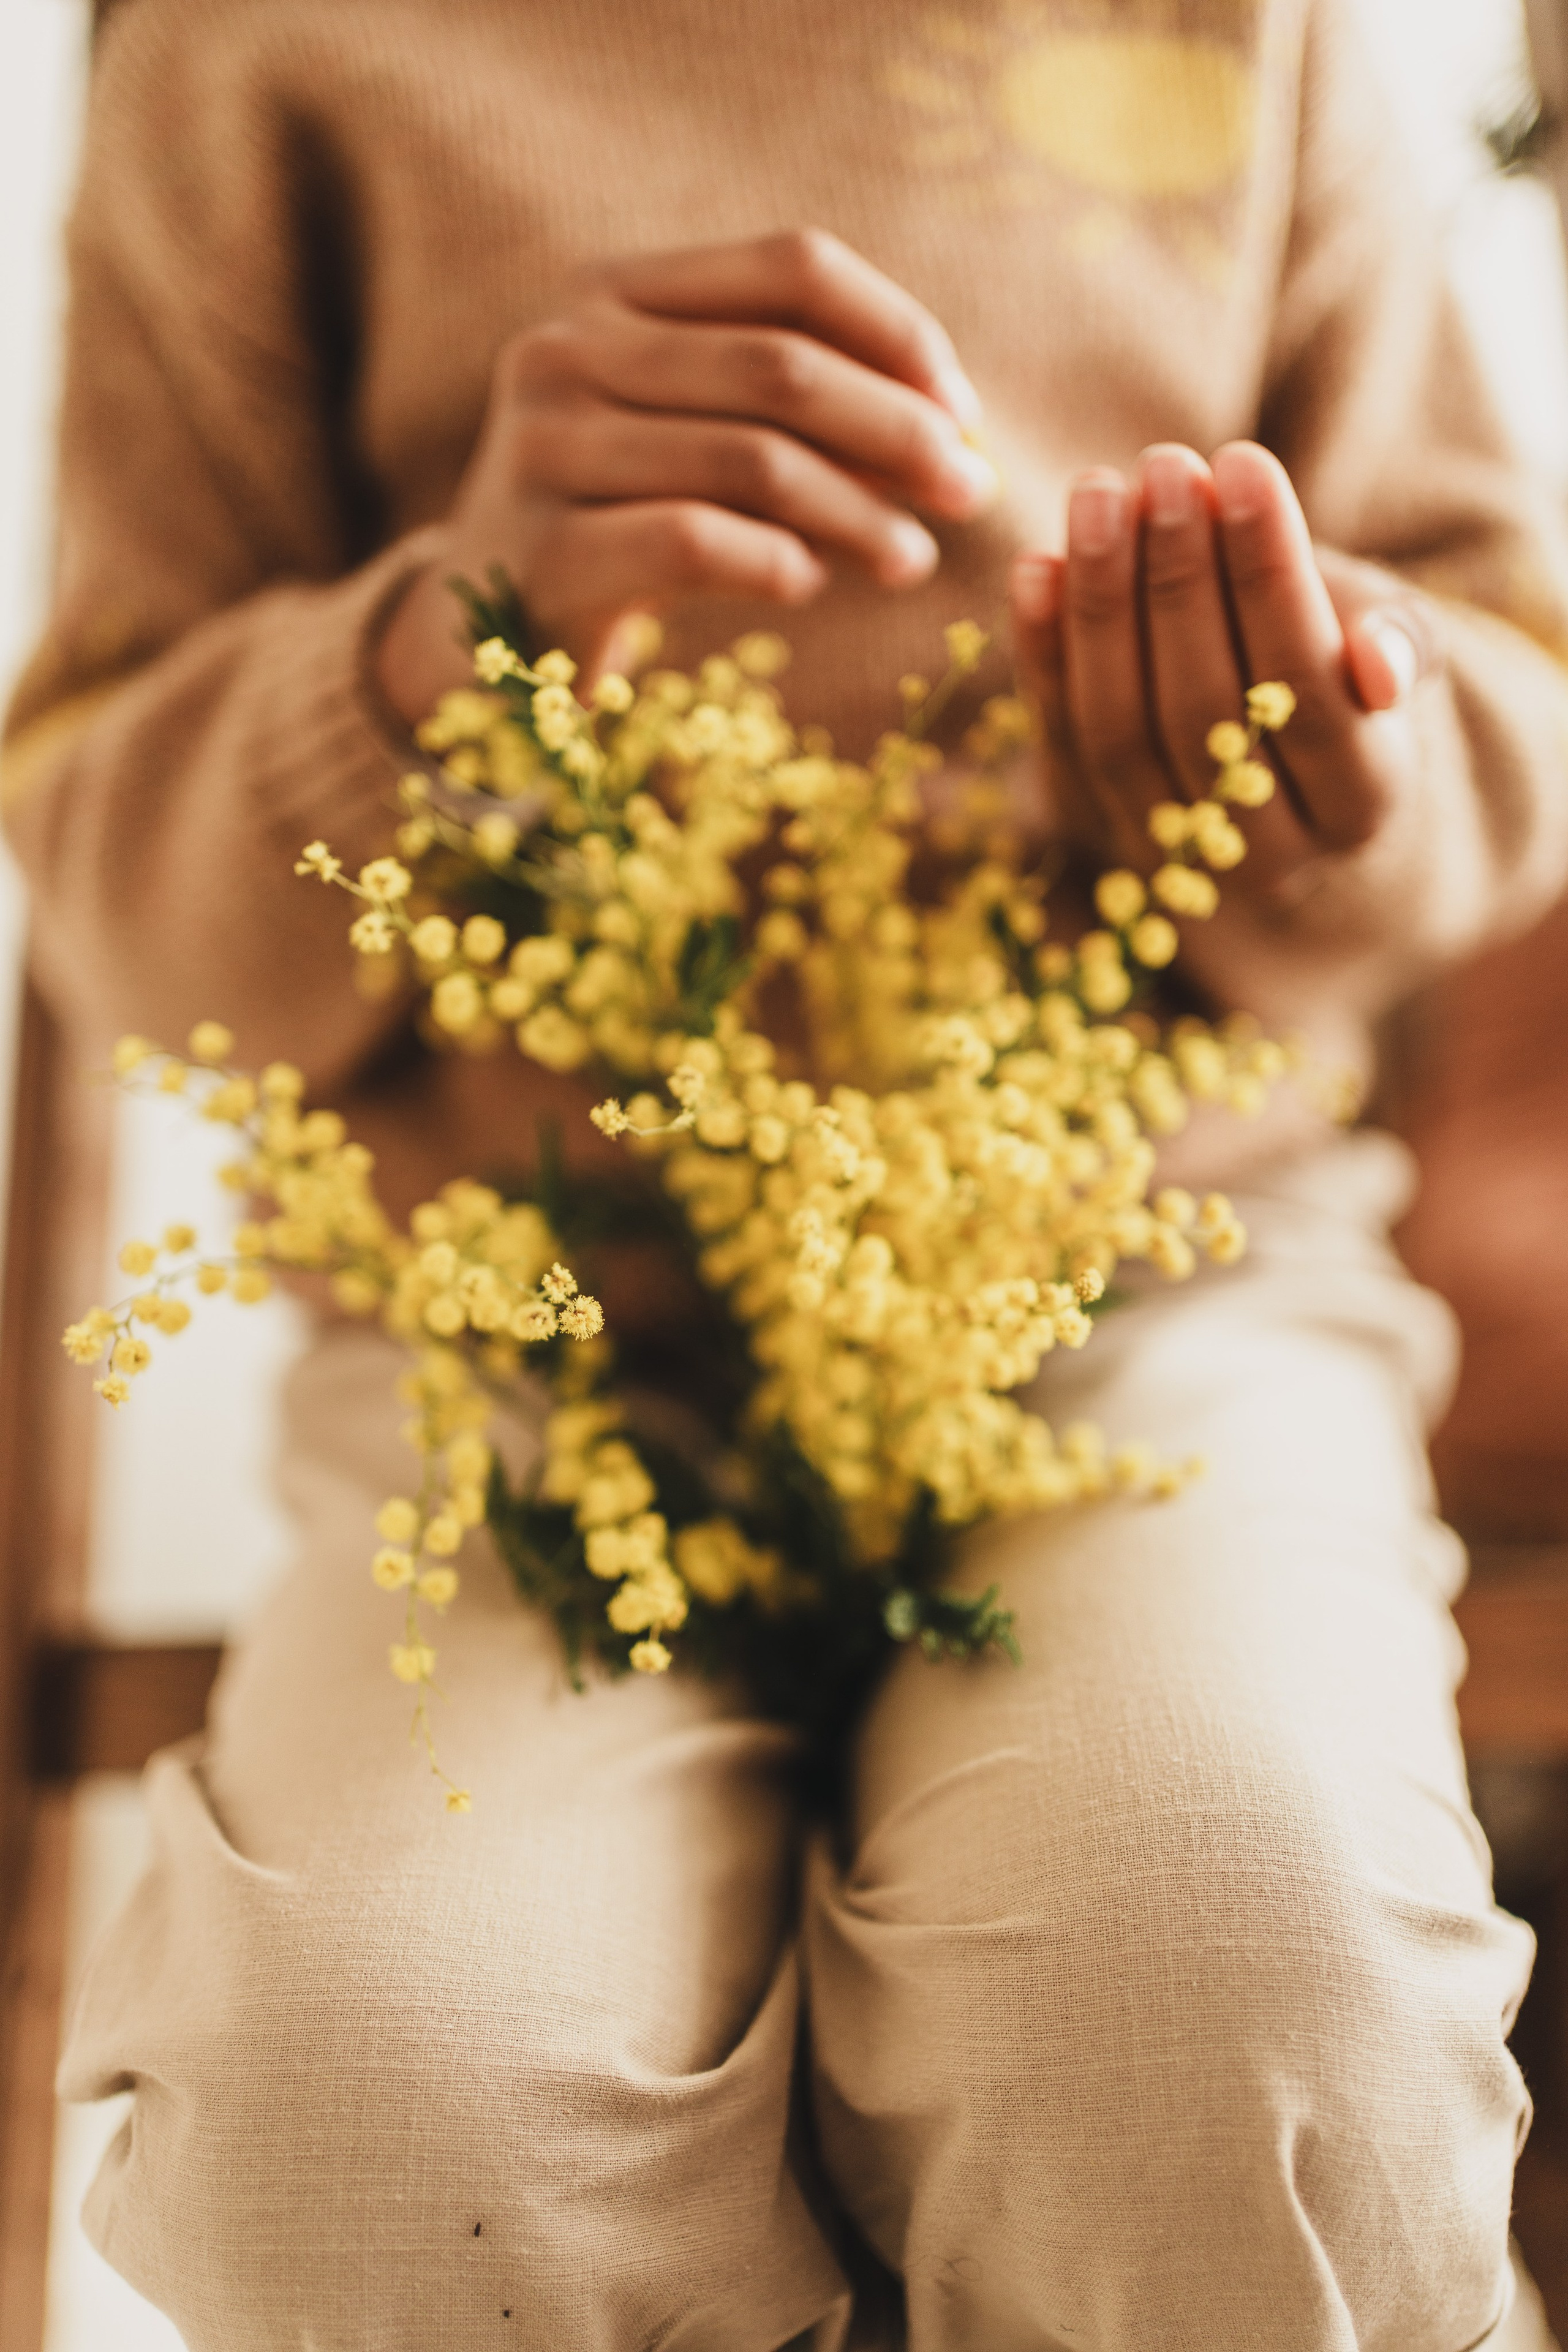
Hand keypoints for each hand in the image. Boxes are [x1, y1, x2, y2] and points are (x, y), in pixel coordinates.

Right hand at [377, 229, 996, 721]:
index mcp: (614, 294)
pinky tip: (811, 585)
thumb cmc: (619, 525)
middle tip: (968, 493)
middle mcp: (567, 347)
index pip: (791, 268)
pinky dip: (776, 563)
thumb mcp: (698, 443)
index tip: (962, 412)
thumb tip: (953, 440)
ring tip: (911, 560)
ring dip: (858, 514)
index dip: (897, 332)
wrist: (479, 632)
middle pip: (781, 365)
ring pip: (751, 459)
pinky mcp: (543, 549)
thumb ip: (798, 418)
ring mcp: (544, 446)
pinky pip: (694, 542)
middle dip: (899, 431)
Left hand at [1010, 441, 1439, 908]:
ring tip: (1098, 492)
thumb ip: (1397, 641)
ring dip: (1102, 603)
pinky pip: (1056, 740)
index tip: (1243, 462)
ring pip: (1120, 731)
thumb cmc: (1343, 671)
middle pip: (1204, 711)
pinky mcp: (1088, 830)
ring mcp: (1166, 855)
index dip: (1271, 574)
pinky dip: (1041, 651)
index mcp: (1358, 806)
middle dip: (1179, 577)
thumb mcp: (1392, 646)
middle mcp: (1265, 856)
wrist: (1273, 762)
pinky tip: (1037, 564)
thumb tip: (1375, 660)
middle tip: (1164, 466)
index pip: (1307, 688)